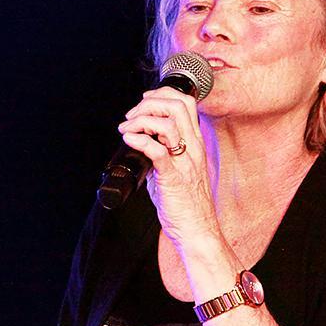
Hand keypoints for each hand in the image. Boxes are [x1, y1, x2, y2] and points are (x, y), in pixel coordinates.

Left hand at [118, 87, 218, 247]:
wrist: (197, 230)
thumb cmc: (188, 205)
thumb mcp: (179, 171)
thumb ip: (163, 155)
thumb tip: (141, 145)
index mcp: (196, 144)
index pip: (186, 103)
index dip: (162, 95)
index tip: (143, 103)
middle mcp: (194, 148)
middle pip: (177, 105)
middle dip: (149, 103)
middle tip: (131, 117)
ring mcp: (185, 162)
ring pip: (168, 122)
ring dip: (142, 120)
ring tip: (127, 129)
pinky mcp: (173, 177)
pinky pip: (157, 150)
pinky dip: (139, 140)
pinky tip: (128, 140)